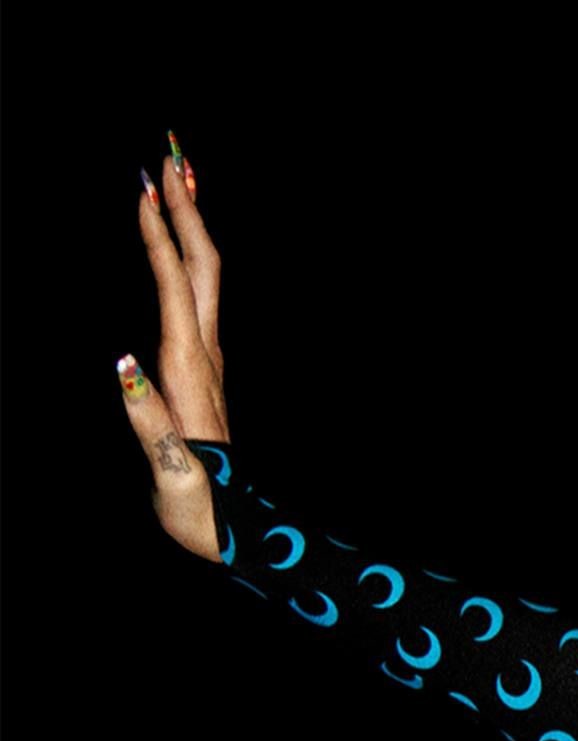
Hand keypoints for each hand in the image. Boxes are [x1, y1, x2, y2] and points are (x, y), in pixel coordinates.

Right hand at [118, 140, 225, 562]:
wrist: (236, 532)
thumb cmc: (200, 507)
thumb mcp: (169, 472)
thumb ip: (145, 420)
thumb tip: (120, 362)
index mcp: (190, 370)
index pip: (174, 288)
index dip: (158, 236)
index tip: (145, 187)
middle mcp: (204, 356)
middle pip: (202, 267)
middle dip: (187, 208)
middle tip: (172, 151)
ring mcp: (207, 361)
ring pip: (204, 278)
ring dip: (190, 224)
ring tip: (177, 178)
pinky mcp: (203, 372)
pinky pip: (195, 299)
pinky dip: (184, 258)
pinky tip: (176, 247)